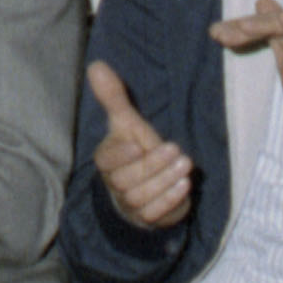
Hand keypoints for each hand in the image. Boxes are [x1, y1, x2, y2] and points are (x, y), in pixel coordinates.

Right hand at [85, 62, 197, 229]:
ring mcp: (130, 203)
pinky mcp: (148, 217)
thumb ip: (113, 98)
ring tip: (186, 166)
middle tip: (176, 150)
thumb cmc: (136, 152)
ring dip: (165, 180)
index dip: (120, 155)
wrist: (145, 189)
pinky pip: (155, 213)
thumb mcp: (127, 124)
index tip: (137, 144)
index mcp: (108, 161)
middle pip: (126, 180)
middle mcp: (115, 183)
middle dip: (153, 166)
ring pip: (142, 196)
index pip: (106, 161)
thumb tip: (96, 65)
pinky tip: (185, 186)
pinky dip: (170, 200)